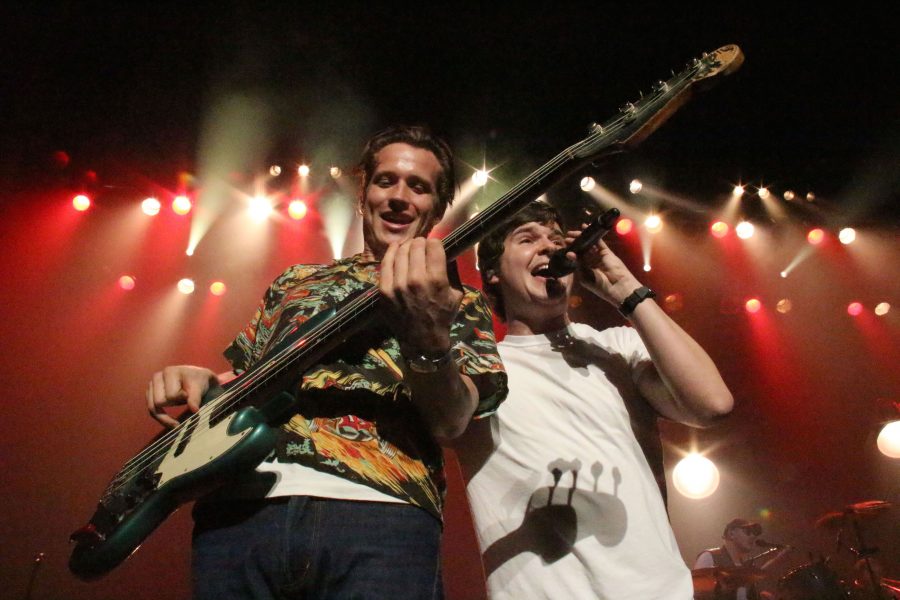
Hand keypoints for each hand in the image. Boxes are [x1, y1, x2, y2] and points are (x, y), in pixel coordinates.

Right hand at [146, 365, 217, 426]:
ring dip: (165, 415)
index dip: (182, 398)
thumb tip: (194, 410)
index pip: (171, 395)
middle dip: (172, 405)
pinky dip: (161, 418)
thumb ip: (195, 398)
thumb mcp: (200, 387)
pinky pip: (151, 410)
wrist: (196, 378)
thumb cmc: (198, 381)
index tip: (189, 395)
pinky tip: (171, 422)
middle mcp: (157, 377)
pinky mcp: (150, 393)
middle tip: (184, 401)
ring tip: (177, 420)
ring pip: (152, 408)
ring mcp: (152, 385)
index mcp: (169, 372)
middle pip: (159, 402)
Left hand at [380, 238, 462, 354]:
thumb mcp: (456, 294)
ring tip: (410, 247)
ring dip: (407, 246)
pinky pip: (386, 263)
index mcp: (436, 280)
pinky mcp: (384, 290)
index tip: (435, 246)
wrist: (423, 340)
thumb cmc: (442, 316)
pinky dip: (391, 252)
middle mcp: (416, 280)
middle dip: (421, 242)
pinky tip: (395, 248)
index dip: (435, 243)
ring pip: (401, 252)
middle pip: (416, 246)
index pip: (434, 245)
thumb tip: (447, 251)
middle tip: (422, 246)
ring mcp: (397, 285)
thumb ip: (452, 270)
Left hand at [565, 227, 641, 305]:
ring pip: (588, 244)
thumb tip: (568, 253)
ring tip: (573, 233)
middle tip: (567, 237)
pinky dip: (593, 235)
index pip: (575, 258)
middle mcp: (590, 262)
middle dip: (574, 242)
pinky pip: (598, 241)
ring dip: (581, 237)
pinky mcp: (605, 252)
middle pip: (581, 249)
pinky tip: (585, 227)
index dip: (570, 251)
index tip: (564, 245)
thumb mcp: (585, 275)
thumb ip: (578, 263)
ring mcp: (598, 256)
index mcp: (584, 269)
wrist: (617, 286)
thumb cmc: (599, 285)